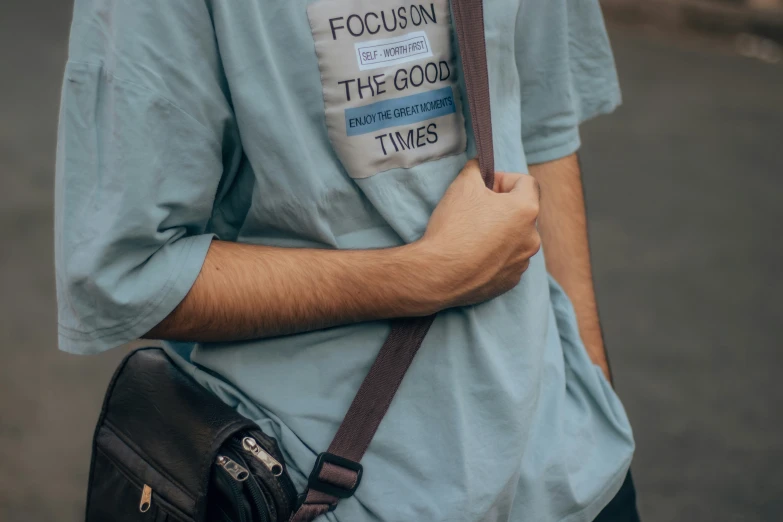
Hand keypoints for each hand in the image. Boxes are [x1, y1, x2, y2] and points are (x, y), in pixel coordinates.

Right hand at [419, 159, 540, 308]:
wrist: (439, 274)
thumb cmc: (454, 227)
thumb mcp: (462, 184)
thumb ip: (476, 169)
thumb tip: (479, 166)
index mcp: (526, 210)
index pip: (525, 182)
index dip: (503, 179)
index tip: (483, 187)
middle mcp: (532, 238)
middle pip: (521, 211)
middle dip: (501, 206)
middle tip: (474, 210)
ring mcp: (522, 262)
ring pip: (515, 238)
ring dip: (499, 232)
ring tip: (472, 235)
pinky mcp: (510, 281)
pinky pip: (506, 260)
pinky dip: (494, 255)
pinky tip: (472, 254)